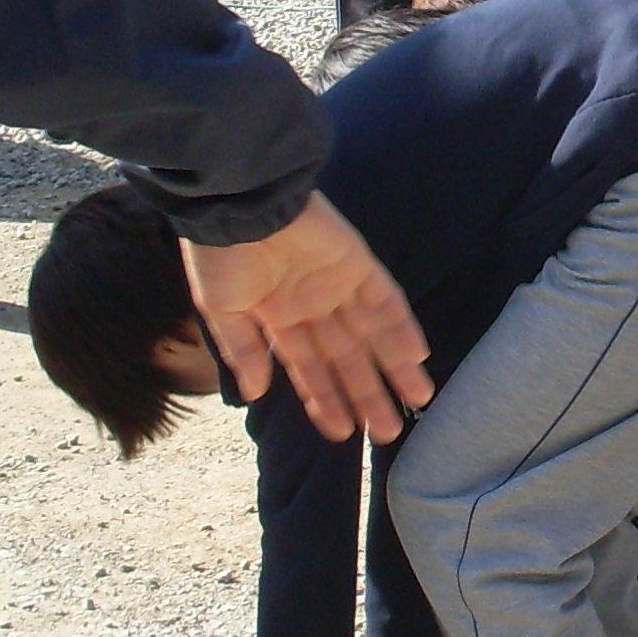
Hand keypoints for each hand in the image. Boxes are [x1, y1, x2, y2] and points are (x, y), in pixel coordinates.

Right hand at [183, 194, 433, 444]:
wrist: (237, 202)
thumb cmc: (219, 254)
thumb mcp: (221, 309)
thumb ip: (242, 351)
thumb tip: (255, 393)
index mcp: (277, 317)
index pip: (309, 367)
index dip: (325, 400)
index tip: (343, 434)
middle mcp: (311, 304)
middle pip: (348, 358)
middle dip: (368, 394)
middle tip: (390, 433)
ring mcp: (336, 284)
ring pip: (373, 334)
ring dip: (394, 367)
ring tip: (418, 400)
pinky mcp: (357, 262)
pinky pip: (386, 299)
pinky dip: (401, 326)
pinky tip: (415, 356)